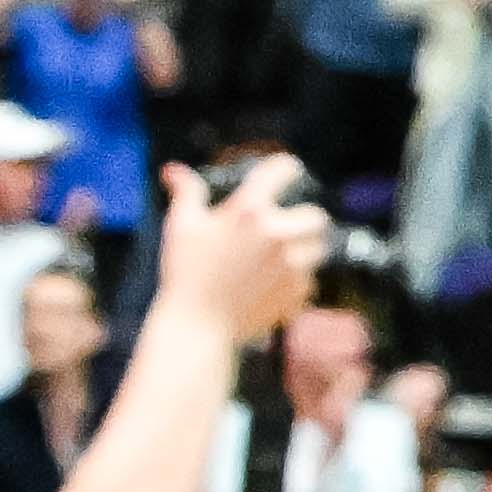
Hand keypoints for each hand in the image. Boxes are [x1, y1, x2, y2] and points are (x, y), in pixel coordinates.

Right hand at [151, 153, 333, 347]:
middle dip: (304, 218)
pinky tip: (272, 282)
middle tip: (287, 225)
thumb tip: (173, 170)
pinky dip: (297, 278)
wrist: (198, 323)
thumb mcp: (181, 225)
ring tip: (279, 256)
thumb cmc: (186, 272)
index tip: (288, 170)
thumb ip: (187, 192)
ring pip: (318, 248)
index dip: (286, 167)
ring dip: (304, 248)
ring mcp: (293, 265)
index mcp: (250, 211)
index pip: (282, 171)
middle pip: (316, 216)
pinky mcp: (298, 291)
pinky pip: (310, 278)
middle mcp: (278, 235)